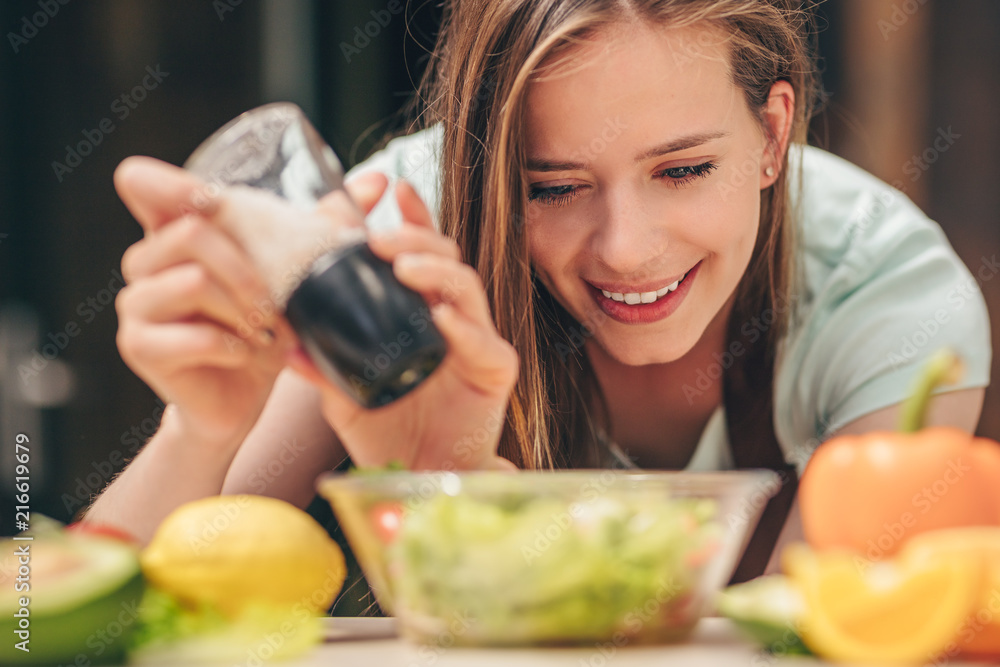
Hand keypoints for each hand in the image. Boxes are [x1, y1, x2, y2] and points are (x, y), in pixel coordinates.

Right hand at [113, 157, 308, 447]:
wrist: (239, 400)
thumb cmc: (262, 329)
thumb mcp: (294, 274)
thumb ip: (326, 224)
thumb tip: (379, 179)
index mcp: (175, 232)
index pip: (142, 184)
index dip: (168, 182)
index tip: (209, 197)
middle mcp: (145, 261)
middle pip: (190, 233)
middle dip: (249, 270)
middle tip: (276, 307)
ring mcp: (136, 305)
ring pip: (193, 282)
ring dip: (245, 310)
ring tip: (267, 332)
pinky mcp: (140, 346)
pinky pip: (194, 335)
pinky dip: (234, 347)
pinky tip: (247, 355)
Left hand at [290, 179, 518, 470]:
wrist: (416, 482)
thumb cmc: (386, 434)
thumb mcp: (341, 394)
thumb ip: (320, 364)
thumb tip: (284, 335)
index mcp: (419, 315)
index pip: (417, 254)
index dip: (409, 218)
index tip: (387, 188)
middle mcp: (452, 319)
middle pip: (443, 259)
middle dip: (414, 236)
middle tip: (379, 236)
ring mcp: (476, 342)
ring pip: (465, 287)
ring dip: (434, 270)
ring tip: (400, 264)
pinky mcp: (494, 371)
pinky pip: (483, 340)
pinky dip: (462, 325)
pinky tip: (439, 315)